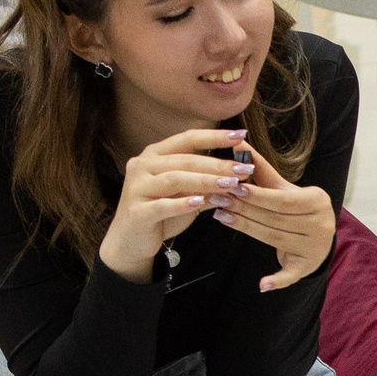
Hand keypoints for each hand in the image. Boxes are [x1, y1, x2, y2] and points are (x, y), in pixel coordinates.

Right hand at [98, 127, 251, 282]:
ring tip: (231, 185)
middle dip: (218, 164)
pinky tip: (200, 203)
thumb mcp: (188, 195)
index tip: (241, 134)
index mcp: (155, 155)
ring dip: (205, 181)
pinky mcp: (136, 211)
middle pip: (185, 160)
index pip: (187, 138)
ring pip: (174, 178)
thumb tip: (240, 174)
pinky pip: (161, 205)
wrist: (131, 241)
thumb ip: (208, 184)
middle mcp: (143, 166)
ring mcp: (136, 187)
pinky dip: (182, 204)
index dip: (215, 136)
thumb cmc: (162, 213)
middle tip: (245, 169)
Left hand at [213, 148, 335, 290]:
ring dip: (246, 228)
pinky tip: (262, 284)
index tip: (232, 188)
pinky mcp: (307, 267)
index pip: (283, 199)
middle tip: (218, 200)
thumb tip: (239, 144)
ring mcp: (316, 248)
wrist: (319, 234)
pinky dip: (277, 281)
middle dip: (244, 209)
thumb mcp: (283, 187)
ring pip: (274, 238)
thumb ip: (261, 169)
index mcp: (318, 201)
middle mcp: (322, 224)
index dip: (257, 195)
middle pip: (275, 218)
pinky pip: (291, 275)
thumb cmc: (296, 206)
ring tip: (220, 216)